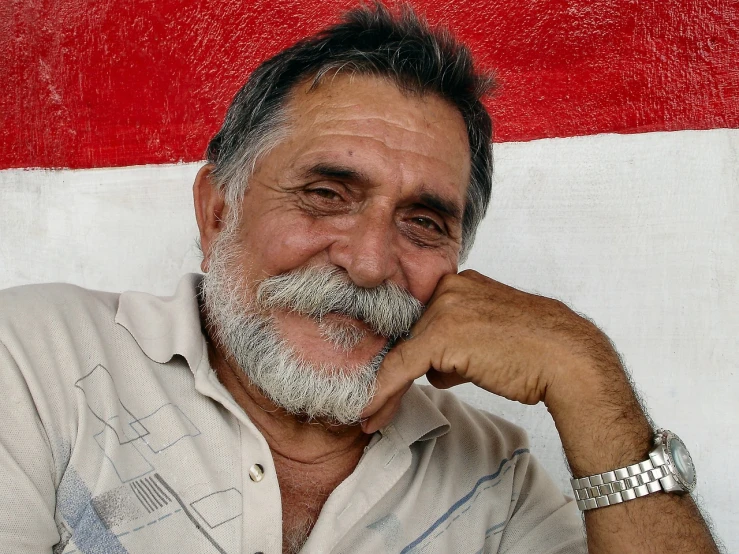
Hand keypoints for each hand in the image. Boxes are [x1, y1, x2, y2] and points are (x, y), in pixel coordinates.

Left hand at [361, 269, 621, 433]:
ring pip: (401, 352)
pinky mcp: (441, 334)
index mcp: (462, 283)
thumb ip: (458, 347)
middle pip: (408, 334)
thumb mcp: (490, 338)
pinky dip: (384, 391)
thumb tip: (436, 370)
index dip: (403, 352)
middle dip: (395, 370)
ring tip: (372, 413)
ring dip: (386, 387)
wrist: (568, 359)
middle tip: (375, 401)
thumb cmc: (537, 353)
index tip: (387, 377)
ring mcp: (445, 308)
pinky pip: (400, 367)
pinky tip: (372, 411)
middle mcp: (450, 288)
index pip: (420, 320)